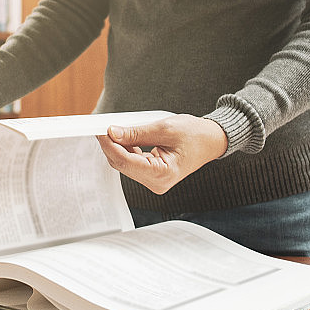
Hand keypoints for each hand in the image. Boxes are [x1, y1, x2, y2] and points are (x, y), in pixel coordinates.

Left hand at [96, 114, 227, 194]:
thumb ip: (136, 133)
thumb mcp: (164, 128)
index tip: (99, 130)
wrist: (211, 140)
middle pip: (122, 164)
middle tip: (102, 126)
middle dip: (110, 145)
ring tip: (114, 129)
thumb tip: (112, 133)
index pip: (125, 161)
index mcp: (163, 174)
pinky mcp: (151, 176)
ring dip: (117, 146)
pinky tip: (124, 137)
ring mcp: (154, 181)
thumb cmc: (194, 134)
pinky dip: (125, 149)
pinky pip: (131, 163)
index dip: (109, 144)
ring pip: (124, 163)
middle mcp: (157, 183)